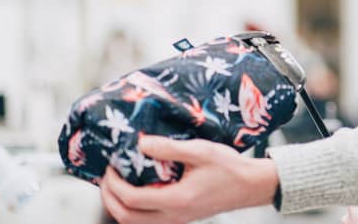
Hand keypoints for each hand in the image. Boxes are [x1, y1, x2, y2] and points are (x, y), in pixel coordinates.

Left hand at [100, 136, 278, 223]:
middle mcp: (174, 216)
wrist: (251, 186)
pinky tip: (137, 192)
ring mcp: (177, 220)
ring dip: (119, 206)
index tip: (110, 167)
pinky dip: (133, 210)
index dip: (114, 184)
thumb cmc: (230, 168)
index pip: (131, 199)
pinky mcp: (180, 218)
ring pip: (134, 223)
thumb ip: (169, 148)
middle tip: (107, 177)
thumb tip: (142, 143)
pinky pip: (147, 221)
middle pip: (126, 217)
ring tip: (116, 185)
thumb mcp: (201, 151)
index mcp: (177, 200)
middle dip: (109, 198)